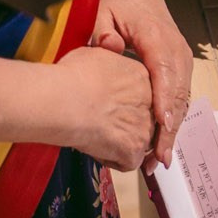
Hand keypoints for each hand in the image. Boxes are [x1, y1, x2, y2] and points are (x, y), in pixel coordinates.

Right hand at [55, 45, 156, 169]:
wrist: (66, 100)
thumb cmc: (72, 77)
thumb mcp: (95, 55)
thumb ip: (107, 62)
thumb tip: (101, 66)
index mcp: (142, 77)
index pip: (140, 95)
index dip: (122, 104)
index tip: (107, 106)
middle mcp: (151, 103)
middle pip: (143, 118)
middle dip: (125, 124)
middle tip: (101, 123)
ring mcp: (145, 128)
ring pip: (138, 141)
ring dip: (120, 142)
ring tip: (95, 135)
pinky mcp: (134, 150)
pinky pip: (128, 161)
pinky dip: (112, 159)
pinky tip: (95, 148)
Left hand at [91, 0, 191, 163]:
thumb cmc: (119, 1)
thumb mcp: (104, 10)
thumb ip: (103, 29)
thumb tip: (110, 46)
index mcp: (159, 39)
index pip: (166, 76)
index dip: (164, 104)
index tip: (161, 127)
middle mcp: (177, 53)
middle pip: (179, 96)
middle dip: (170, 130)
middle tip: (158, 159)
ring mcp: (181, 61)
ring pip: (182, 101)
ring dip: (172, 131)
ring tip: (159, 158)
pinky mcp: (179, 67)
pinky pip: (179, 98)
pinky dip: (172, 120)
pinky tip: (162, 140)